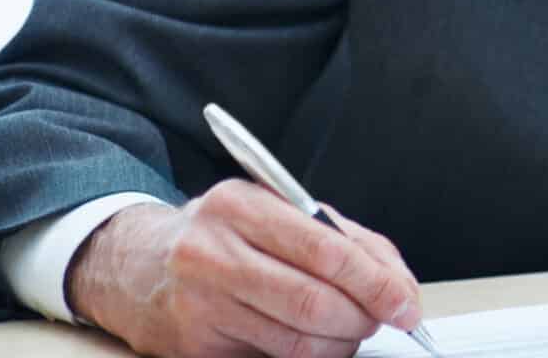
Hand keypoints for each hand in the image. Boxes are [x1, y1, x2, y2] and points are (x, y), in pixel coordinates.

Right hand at [68, 180, 422, 357]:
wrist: (140, 264)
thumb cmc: (227, 234)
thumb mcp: (279, 213)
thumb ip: (344, 239)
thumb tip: (398, 285)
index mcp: (241, 205)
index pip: (326, 251)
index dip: (376, 283)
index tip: (406, 303)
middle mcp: (211, 252)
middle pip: (313, 302)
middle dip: (364, 318)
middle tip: (385, 319)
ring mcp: (199, 303)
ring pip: (296, 340)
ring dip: (341, 342)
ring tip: (352, 329)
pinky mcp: (194, 345)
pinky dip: (308, 354)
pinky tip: (315, 341)